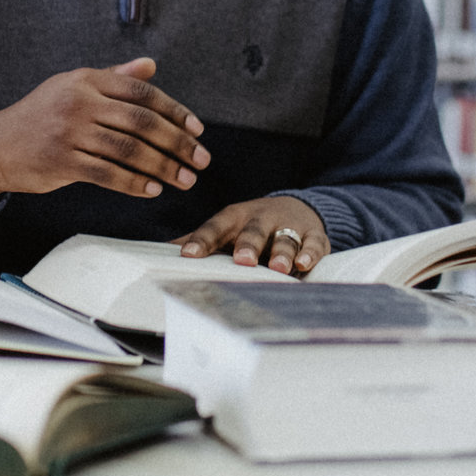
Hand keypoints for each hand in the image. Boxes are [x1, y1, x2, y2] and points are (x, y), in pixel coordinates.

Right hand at [0, 57, 209, 200]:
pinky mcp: (60, 161)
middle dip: (177, 143)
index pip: (141, 92)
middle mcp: (78, 101)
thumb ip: (113, 78)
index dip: (175, 111)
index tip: (197, 130)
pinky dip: (133, 183)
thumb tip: (150, 65)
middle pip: (141, 122)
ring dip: (162, 167)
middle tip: (200, 160)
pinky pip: (107, 174)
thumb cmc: (41, 116)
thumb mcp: (73, 87)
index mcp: (86, 80)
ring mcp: (68, 132)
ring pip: (128, 150)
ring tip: (184, 180)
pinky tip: (152, 190)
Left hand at [180, 195, 328, 275]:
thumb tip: (161, 253)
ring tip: (278, 267)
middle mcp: (261, 219)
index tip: (188, 255)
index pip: (216, 227)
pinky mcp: (314, 235)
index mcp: (235, 218)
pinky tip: (304, 263)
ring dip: (282, 252)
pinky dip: (310, 253)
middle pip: (253, 230)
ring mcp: (289, 226)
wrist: (297, 208)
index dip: (202, 241)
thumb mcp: (226, 228)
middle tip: (242, 259)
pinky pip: (313, 243)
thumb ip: (199, 240)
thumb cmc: (252, 225)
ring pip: (285, 238)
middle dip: (248, 244)